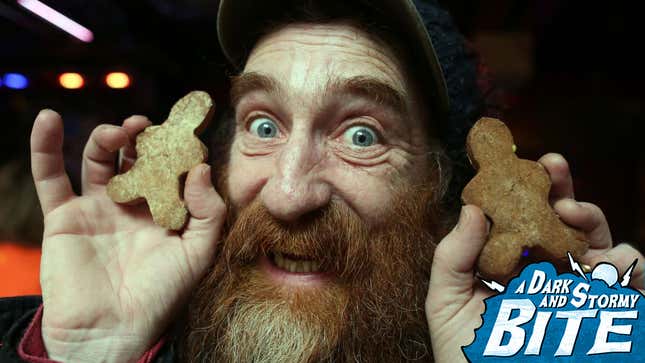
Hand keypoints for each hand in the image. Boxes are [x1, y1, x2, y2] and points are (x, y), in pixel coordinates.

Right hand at [31, 110, 225, 361]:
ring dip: (107, 137)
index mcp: (164, 213)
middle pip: (135, 158)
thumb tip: (201, 168)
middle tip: (148, 126)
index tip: (184, 130)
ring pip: (98, 160)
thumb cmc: (161, 297)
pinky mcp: (64, 217)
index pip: (170, 170)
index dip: (175, 149)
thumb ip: (208, 211)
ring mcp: (97, 209)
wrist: (112, 332)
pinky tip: (48, 119)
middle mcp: (131, 207)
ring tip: (120, 131)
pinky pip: (50, 177)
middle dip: (142, 138)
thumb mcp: (197, 254)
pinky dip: (45, 147)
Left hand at [424, 152, 643, 362]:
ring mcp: (581, 292)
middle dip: (563, 189)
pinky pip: (633, 280)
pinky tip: (605, 261)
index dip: (525, 188)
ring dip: (592, 220)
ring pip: (601, 242)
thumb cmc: (467, 356)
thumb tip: (473, 209)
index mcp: (511, 264)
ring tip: (571, 214)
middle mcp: (549, 273)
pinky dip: (628, 264)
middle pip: (564, 221)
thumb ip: (453, 256)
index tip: (521, 162)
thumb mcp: (447, 303)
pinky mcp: (611, 314)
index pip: (522, 218)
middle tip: (553, 168)